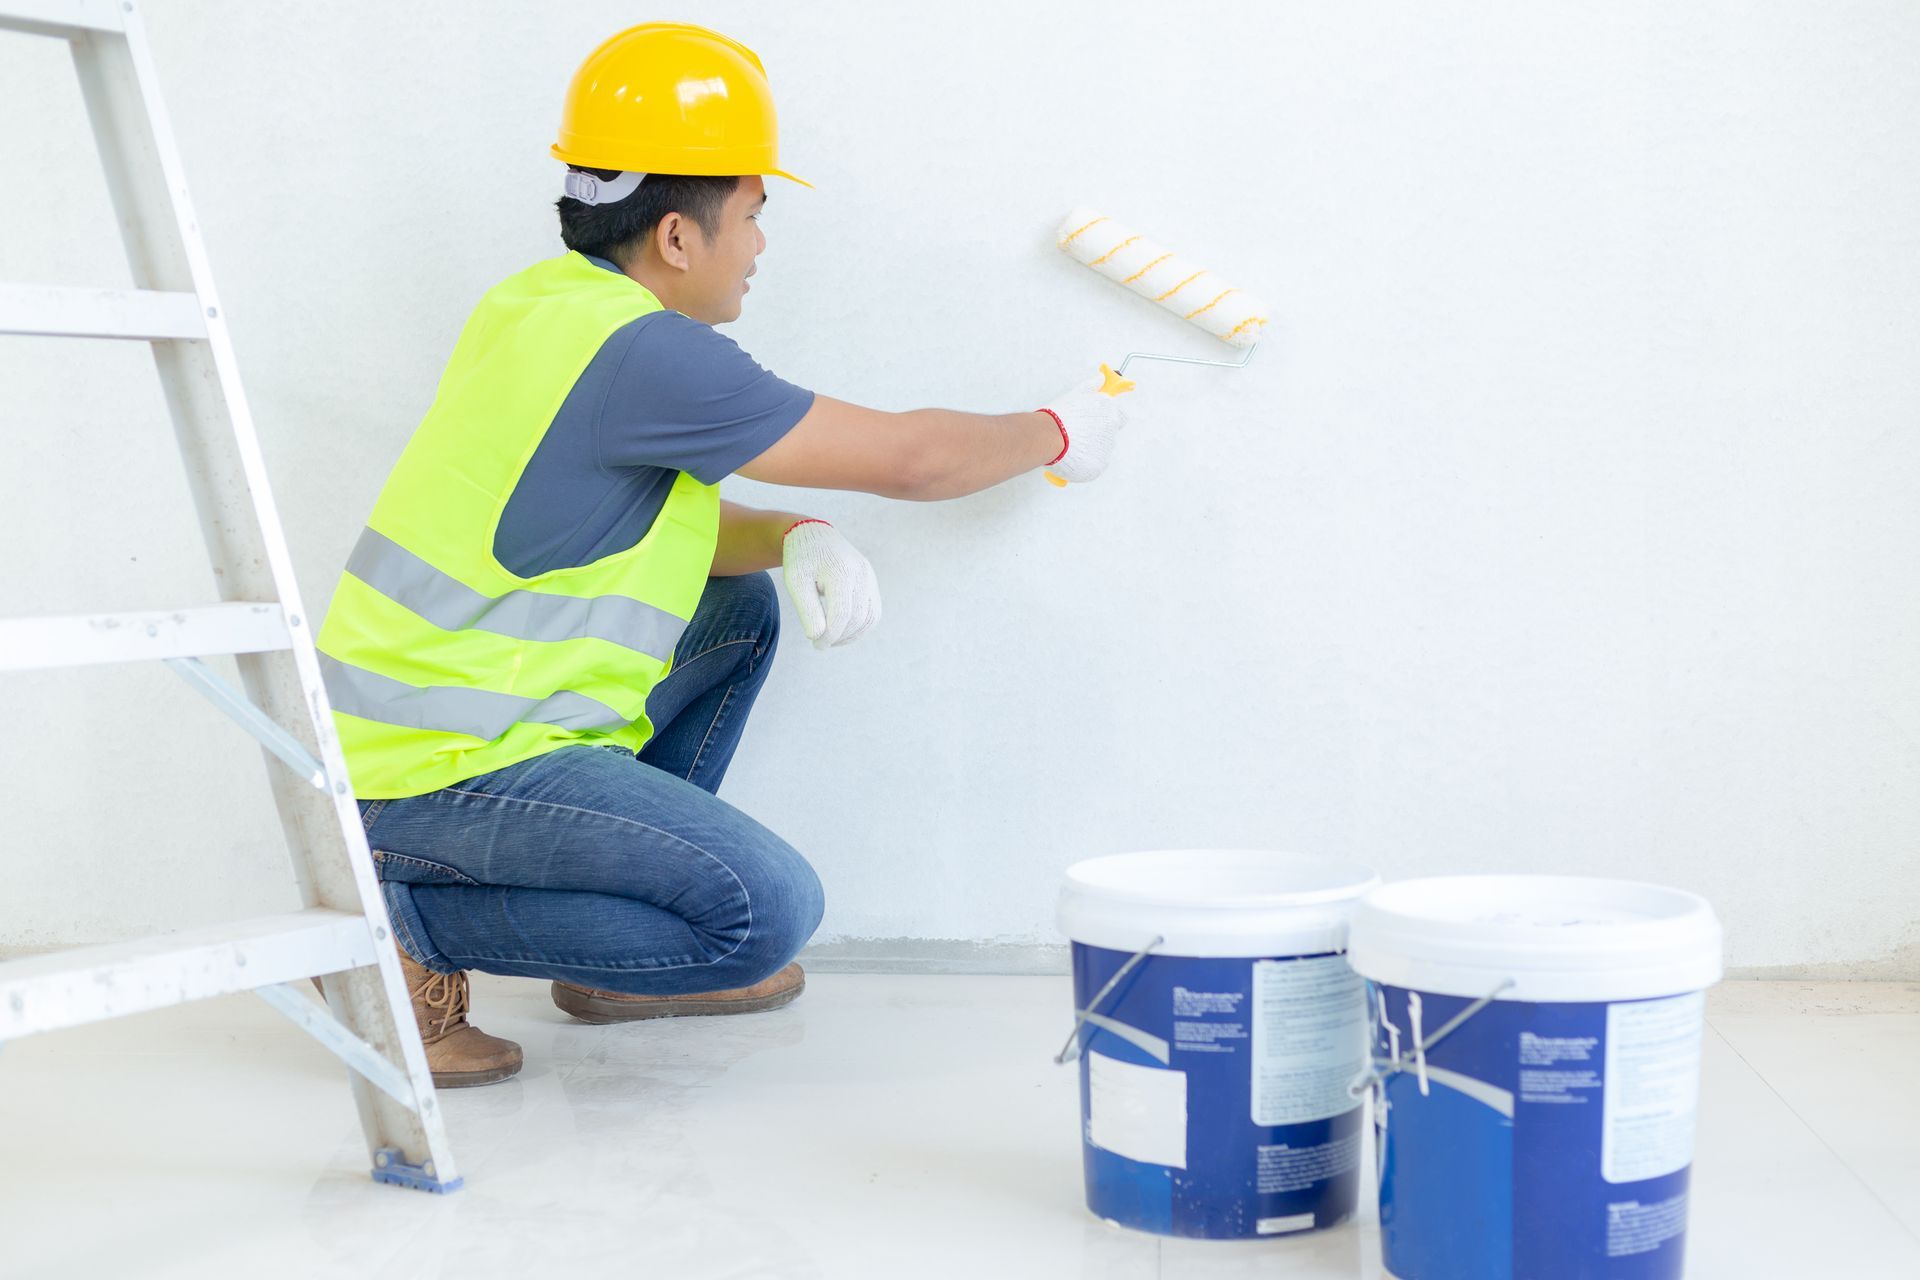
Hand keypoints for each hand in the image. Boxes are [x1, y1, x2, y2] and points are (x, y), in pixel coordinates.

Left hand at [781, 520, 881, 648]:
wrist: (814, 535)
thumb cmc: (801, 560)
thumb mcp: (795, 582)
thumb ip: (807, 609)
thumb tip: (818, 636)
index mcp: (840, 571)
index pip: (841, 614)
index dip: (830, 635)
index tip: (815, 644)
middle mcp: (860, 573)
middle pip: (857, 618)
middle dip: (839, 637)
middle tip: (820, 644)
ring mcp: (869, 577)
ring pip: (870, 618)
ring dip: (852, 635)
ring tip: (832, 639)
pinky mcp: (871, 581)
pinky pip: (873, 611)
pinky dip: (861, 626)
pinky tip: (843, 631)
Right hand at [1038, 368, 1132, 482]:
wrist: (1049, 436)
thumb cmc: (1060, 415)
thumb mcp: (1077, 393)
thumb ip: (1092, 386)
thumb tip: (1101, 379)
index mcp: (1109, 412)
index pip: (1120, 416)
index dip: (1109, 418)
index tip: (1099, 420)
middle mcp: (1111, 432)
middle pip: (1108, 436)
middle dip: (1095, 436)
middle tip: (1077, 435)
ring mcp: (1105, 451)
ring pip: (1100, 452)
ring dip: (1089, 450)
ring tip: (1070, 446)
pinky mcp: (1097, 466)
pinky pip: (1093, 466)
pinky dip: (1083, 464)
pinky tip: (1070, 458)